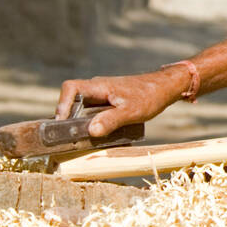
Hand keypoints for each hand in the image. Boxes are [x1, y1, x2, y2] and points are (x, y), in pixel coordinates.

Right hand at [55, 69, 187, 136]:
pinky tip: (101, 136)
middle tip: (70, 137)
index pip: (70, 88)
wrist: (166, 88)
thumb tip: (91, 131)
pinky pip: (95, 113)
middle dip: (69, 119)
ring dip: (82, 123)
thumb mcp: (131, 112)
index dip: (61, 104)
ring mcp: (102, 95)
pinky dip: (95, 124)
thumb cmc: (150, 96)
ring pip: (84, 109)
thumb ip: (111, 121)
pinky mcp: (109, 102)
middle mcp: (97, 89)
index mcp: (99, 86)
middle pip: (73, 101)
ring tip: (84, 140)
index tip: (61, 122)